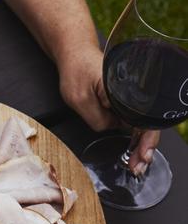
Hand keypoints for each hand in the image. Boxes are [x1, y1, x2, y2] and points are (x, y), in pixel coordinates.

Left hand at [58, 44, 158, 174]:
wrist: (75, 55)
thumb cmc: (77, 71)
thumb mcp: (79, 99)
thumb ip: (97, 119)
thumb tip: (111, 129)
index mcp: (127, 90)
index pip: (144, 119)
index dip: (145, 141)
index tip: (142, 156)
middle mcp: (133, 93)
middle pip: (147, 125)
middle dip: (144, 149)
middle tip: (137, 167)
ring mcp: (130, 98)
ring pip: (142, 125)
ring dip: (140, 146)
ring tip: (136, 164)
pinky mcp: (125, 101)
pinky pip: (133, 121)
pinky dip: (134, 137)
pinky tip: (133, 151)